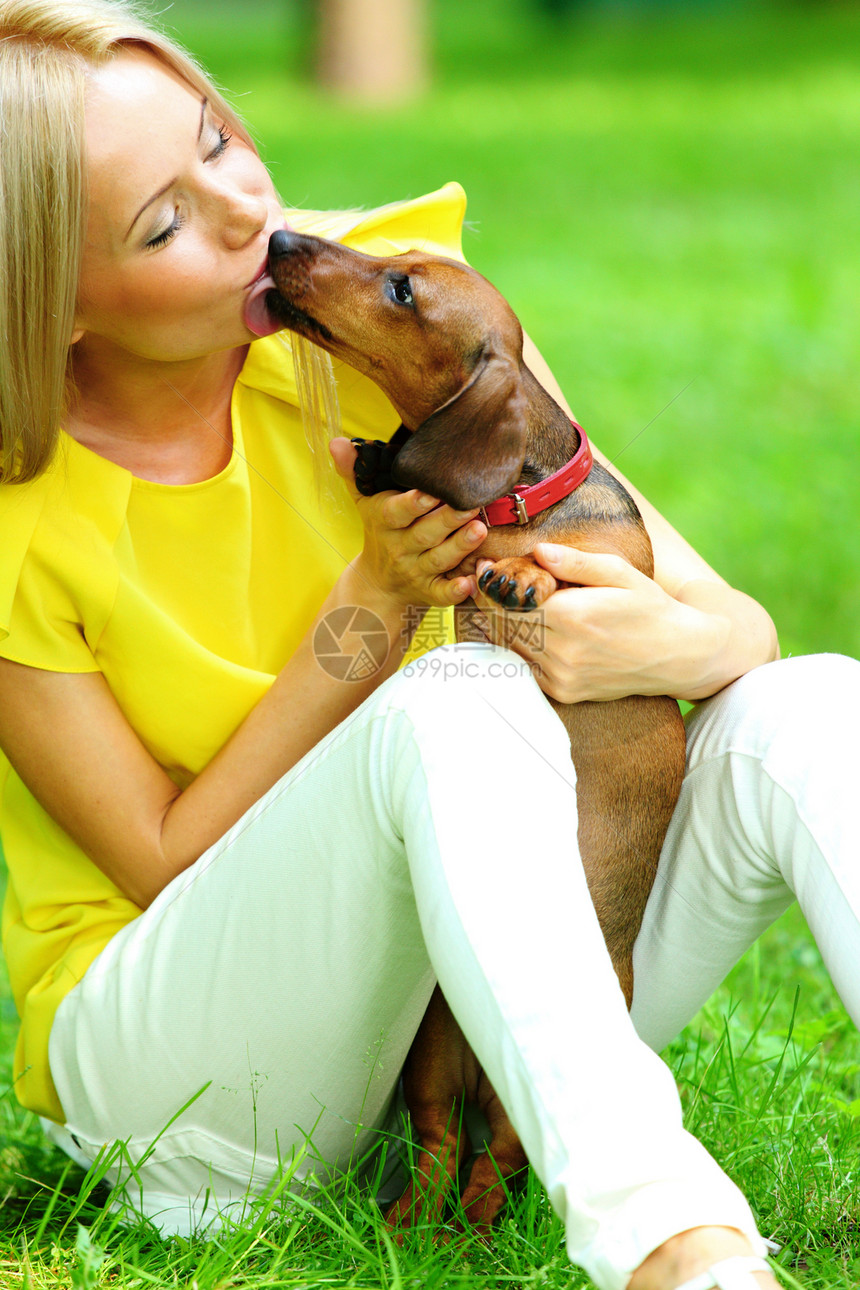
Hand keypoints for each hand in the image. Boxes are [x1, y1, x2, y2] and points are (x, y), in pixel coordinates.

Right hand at [329, 438, 486, 608]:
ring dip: (459, 547)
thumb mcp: (363, 501)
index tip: (431, 491)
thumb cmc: (378, 531)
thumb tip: (337, 441)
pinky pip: (442, 593)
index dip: (413, 503)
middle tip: (470, 504)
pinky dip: (456, 590)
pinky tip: (471, 582)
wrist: (377, 584)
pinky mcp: (429, 591)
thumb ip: (353, 471)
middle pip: (424, 535)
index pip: (396, 512)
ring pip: (438, 559)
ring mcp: (416, 571)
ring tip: (480, 530)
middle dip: (447, 520)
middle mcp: (400, 548)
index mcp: (385, 523)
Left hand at [475, 542, 727, 703]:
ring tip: (503, 601)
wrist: (678, 655)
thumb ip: (575, 562)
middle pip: (504, 624)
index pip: (510, 600)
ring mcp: (562, 676)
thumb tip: (538, 551)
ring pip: (510, 647)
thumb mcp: (618, 572)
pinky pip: (526, 667)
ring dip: (501, 624)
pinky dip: (518, 647)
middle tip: (486, 581)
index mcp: (572, 616)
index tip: (485, 567)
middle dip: (491, 602)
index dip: (492, 583)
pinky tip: (523, 628)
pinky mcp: (565, 692)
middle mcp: (563, 651)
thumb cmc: (649, 607)